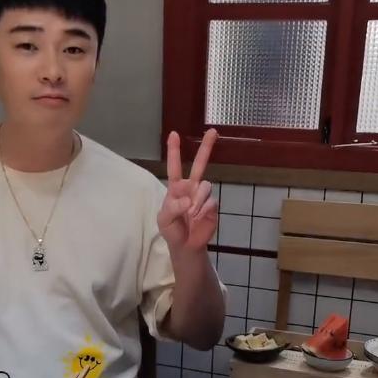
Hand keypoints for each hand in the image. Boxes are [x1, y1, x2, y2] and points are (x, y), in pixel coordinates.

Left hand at [158, 129, 217, 251]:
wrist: (186, 246)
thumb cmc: (171, 230)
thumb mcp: (164, 219)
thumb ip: (173, 207)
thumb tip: (188, 199)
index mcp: (176, 188)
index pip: (174, 167)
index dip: (174, 151)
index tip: (174, 134)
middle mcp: (191, 188)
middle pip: (199, 164)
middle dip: (206, 148)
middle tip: (213, 131)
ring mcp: (203, 196)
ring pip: (205, 186)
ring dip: (197, 200)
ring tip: (191, 214)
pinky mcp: (212, 206)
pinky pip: (211, 202)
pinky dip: (203, 210)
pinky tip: (198, 218)